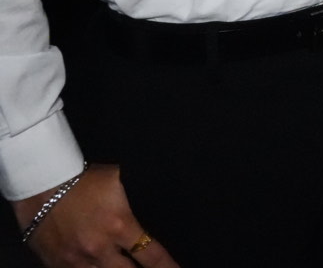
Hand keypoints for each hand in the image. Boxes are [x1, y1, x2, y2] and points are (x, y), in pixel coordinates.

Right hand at [13, 164, 178, 266]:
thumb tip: (153, 197)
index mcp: (119, 226)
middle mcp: (99, 249)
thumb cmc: (83, 179)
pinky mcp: (57, 265)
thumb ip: (135, 196)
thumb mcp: (118, 180)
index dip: (167, 266)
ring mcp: (76, 260)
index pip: (151, 255)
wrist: (39, 186)